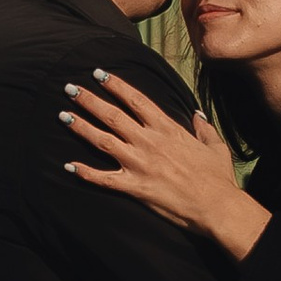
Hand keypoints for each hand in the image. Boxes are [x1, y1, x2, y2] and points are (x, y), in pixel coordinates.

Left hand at [59, 70, 268, 262]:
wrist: (217, 206)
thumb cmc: (218, 177)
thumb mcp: (215, 146)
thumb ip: (203, 128)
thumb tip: (197, 114)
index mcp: (168, 129)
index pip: (136, 100)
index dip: (115, 85)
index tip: (99, 74)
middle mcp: (149, 142)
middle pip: (112, 115)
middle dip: (89, 100)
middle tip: (70, 88)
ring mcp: (140, 164)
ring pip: (103, 140)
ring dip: (80, 127)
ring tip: (62, 115)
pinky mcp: (135, 187)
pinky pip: (103, 179)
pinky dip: (84, 172)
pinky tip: (68, 165)